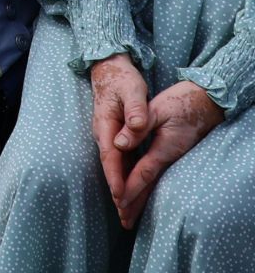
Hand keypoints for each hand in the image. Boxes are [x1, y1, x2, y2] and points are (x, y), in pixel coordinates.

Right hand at [89, 54, 151, 209]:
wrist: (108, 67)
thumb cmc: (123, 79)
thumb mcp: (133, 92)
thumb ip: (135, 113)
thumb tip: (132, 134)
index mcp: (105, 124)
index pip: (110, 156)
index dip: (115, 177)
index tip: (120, 196)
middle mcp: (102, 132)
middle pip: (109, 166)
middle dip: (116, 191)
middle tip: (124, 216)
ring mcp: (106, 134)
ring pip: (112, 165)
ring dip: (119, 187)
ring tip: (126, 210)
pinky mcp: (113, 134)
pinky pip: (118, 160)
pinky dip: (122, 176)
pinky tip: (129, 187)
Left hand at [115, 80, 224, 228]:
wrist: (204, 102)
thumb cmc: (180, 103)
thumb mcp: (157, 109)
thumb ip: (137, 127)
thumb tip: (119, 143)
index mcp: (164, 148)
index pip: (144, 172)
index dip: (130, 186)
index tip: (118, 201)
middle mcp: (169, 157)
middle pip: (149, 185)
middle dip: (135, 203)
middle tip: (123, 221)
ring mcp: (172, 158)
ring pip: (153, 183)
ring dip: (141, 200)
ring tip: (129, 217)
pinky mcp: (171, 155)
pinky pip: (157, 176)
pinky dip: (147, 188)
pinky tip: (141, 197)